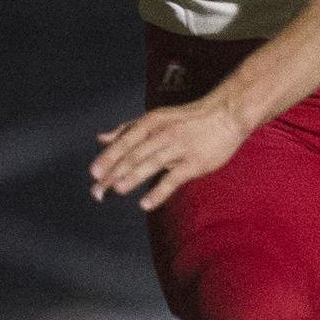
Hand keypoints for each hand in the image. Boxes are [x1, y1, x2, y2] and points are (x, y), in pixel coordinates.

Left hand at [90, 96, 251, 210]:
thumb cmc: (188, 118)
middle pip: (134, 154)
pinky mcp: (195, 163)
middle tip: (97, 191)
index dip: (109, 157)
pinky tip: (145, 204)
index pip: (126, 141)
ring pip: (151, 163)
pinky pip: (173, 179)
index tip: (93, 173)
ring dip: (132, 178)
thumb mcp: (156, 118)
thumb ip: (127, 129)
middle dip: (114, 173)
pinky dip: (158, 192)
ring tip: (117, 190)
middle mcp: (163, 134)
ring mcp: (179, 148)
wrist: (226, 115)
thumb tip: (100, 138)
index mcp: (152, 122)